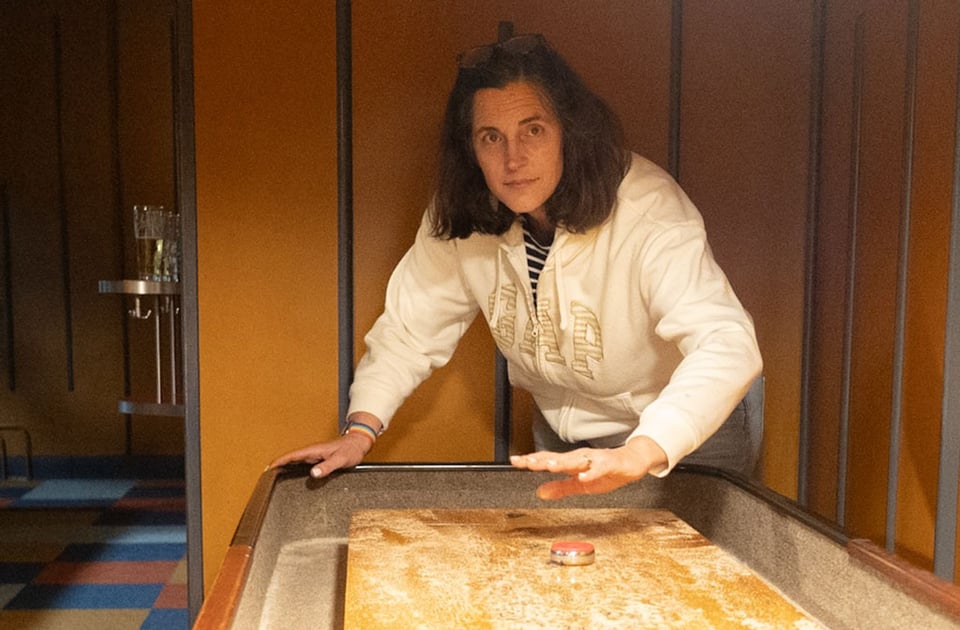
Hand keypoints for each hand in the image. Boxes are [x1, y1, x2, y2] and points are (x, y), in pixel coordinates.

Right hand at [269, 413, 382, 478]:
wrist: (358, 444)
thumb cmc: (351, 450)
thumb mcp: (341, 459)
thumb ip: (328, 466)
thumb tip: (313, 473)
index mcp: (314, 451)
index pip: (292, 456)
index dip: (279, 462)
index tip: (268, 468)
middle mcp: (312, 452)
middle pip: (290, 458)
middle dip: (277, 465)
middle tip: (266, 476)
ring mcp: (314, 455)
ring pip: (295, 461)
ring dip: (284, 466)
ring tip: (274, 476)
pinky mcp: (318, 459)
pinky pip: (302, 463)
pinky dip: (293, 467)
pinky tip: (291, 475)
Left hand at [509, 436, 667, 499]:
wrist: (633, 462)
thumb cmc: (607, 471)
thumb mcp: (580, 485)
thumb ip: (560, 487)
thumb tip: (539, 493)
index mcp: (572, 462)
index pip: (549, 460)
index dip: (532, 461)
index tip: (515, 461)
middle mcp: (581, 458)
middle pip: (558, 458)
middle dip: (542, 460)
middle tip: (526, 462)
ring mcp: (595, 460)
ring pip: (576, 460)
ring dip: (563, 462)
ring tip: (549, 465)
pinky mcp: (610, 464)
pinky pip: (599, 468)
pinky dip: (591, 472)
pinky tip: (583, 477)